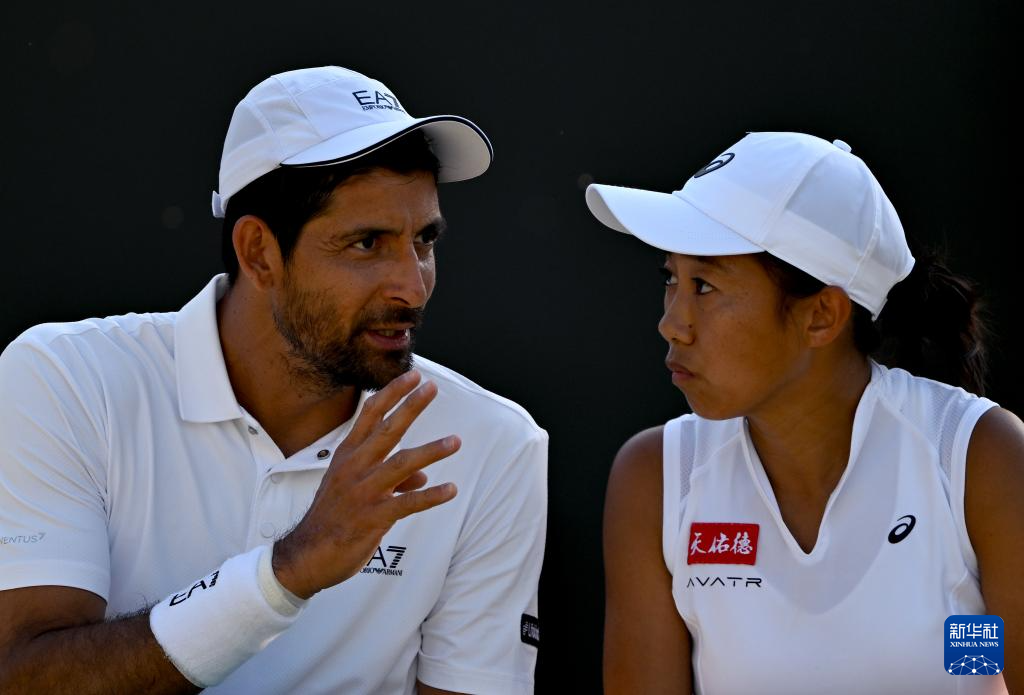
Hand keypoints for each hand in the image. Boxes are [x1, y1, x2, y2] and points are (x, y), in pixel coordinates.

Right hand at [272, 370, 459, 598]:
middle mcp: (354, 468)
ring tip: (455, 441)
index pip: (370, 415)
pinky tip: (449, 489)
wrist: (307, 555)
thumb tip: (422, 476)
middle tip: (432, 388)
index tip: (413, 376)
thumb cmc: (333, 518)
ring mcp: (363, 492)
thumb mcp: (356, 489)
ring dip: (430, 451)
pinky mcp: (373, 518)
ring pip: (401, 464)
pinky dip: (430, 496)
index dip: (392, 394)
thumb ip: (391, 478)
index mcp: (347, 456)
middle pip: (387, 430)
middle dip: (411, 407)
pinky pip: (407, 504)